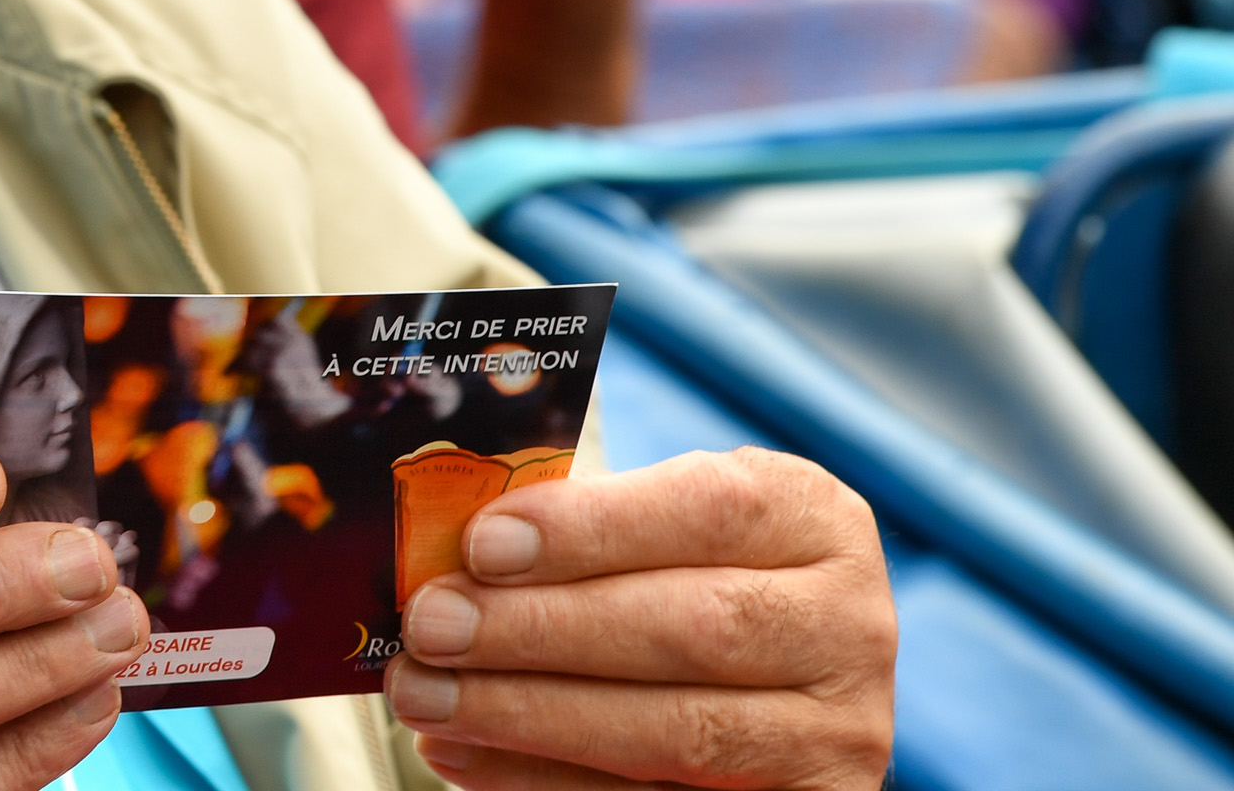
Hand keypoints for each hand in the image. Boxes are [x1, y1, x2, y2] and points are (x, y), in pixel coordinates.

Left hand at [387, 448, 893, 789]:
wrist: (770, 672)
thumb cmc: (682, 569)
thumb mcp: (661, 521)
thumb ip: (582, 526)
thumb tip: (451, 553)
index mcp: (815, 521)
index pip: (709, 511)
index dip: (591, 529)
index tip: (482, 544)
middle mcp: (848, 626)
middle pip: (690, 629)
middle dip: (540, 631)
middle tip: (432, 626)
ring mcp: (837, 734)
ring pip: (679, 732)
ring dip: (530, 716)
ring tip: (426, 696)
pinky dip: (546, 782)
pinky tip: (465, 756)